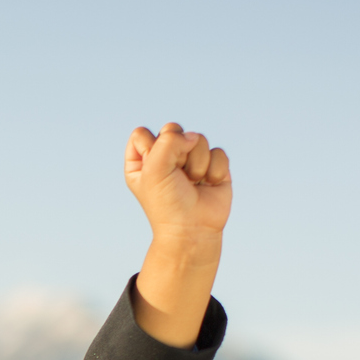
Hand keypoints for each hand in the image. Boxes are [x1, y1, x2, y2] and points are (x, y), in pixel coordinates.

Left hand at [125, 122, 231, 240]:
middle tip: (177, 177)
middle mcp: (165, 157)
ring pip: (198, 138)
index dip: (151, 149)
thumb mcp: (155, 170)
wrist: (192, 230)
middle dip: (178, 153)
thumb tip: (193, 136)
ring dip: (197, 164)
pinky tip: (207, 185)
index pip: (142, 134)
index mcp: (141, 161)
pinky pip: (217, 152)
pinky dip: (214, 171)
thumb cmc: (168, 204)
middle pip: (173, 130)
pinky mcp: (212, 165)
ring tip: (192, 184)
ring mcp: (190, 160)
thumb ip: (168, 140)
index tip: (154, 172)